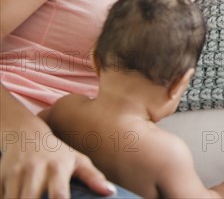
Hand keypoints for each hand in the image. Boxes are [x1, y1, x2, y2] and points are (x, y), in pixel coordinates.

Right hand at [0, 132, 115, 198]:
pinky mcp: (0, 177)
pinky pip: (1, 197)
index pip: (58, 196)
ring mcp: (15, 174)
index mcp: (57, 168)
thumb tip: (111, 192)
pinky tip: (16, 196)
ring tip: (32, 198)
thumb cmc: (57, 153)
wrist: (27, 134)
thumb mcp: (77, 160)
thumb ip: (93, 177)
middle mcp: (36, 170)